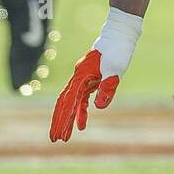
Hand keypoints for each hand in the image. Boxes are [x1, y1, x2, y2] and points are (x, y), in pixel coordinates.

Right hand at [49, 9, 140, 142]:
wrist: (119, 34)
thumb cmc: (117, 49)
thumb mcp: (115, 69)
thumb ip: (107, 87)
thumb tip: (98, 107)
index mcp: (81, 76)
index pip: (70, 102)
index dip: (64, 119)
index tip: (60, 133)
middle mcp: (78, 78)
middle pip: (64, 103)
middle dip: (59, 122)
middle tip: (54, 139)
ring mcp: (83, 79)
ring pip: (71, 103)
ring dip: (68, 119)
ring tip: (65, 137)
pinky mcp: (90, 80)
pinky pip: (81, 99)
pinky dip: (81, 111)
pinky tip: (81, 123)